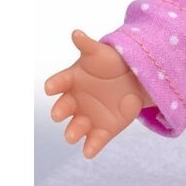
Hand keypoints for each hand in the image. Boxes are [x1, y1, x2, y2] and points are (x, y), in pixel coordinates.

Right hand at [44, 29, 153, 158]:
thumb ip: (88, 45)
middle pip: (63, 109)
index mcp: (71, 81)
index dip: (54, 85)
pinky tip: (89, 152)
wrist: (135, 79)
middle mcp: (74, 102)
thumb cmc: (112, 63)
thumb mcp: (102, 52)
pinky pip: (95, 141)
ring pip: (75, 128)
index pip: (58, 83)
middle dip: (60, 112)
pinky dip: (91, 147)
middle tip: (60, 114)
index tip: (50, 87)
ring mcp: (87, 118)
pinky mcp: (102, 130)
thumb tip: (76, 33)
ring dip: (73, 132)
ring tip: (73, 135)